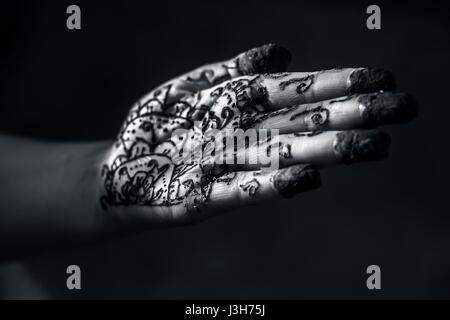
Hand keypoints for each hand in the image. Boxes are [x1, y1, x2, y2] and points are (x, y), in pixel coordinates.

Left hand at [99, 44, 416, 226]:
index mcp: (240, 107)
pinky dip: (273, 185)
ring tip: (372, 146)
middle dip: (351, 117)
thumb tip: (282, 52)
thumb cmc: (154, 128)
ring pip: (283, 156)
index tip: (381, 79)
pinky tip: (305, 177)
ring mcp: (226, 168)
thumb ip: (230, 70)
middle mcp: (243, 137)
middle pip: (302, 124)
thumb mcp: (187, 88)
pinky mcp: (203, 199)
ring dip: (326, 151)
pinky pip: (242, 190)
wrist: (117, 171)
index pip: (296, 92)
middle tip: (402, 111)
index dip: (338, 85)